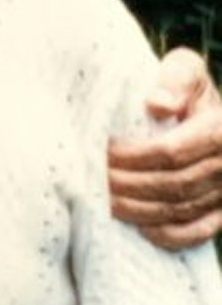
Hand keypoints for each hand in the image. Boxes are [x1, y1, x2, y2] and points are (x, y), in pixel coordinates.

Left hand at [108, 48, 221, 249]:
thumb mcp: (184, 70)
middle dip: (129, 185)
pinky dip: (168, 235)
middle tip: (96, 181)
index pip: (170, 152)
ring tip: (105, 203)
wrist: (207, 114)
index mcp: (219, 130)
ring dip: (140, 211)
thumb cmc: (185, 89)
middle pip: (172, 184)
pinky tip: (140, 229)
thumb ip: (174, 79)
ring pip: (181, 209)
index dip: (133, 156)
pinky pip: (198, 232)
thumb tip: (156, 105)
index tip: (104, 153)